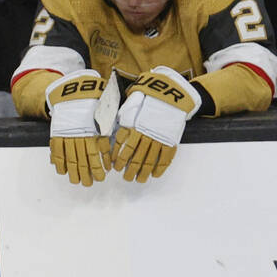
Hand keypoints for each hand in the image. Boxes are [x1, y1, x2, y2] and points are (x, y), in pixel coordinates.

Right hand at [45, 69, 110, 185]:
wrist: (74, 94)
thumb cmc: (92, 108)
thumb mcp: (104, 122)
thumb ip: (106, 141)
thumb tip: (109, 160)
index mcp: (91, 132)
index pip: (94, 155)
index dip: (97, 168)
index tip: (101, 178)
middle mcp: (78, 135)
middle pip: (81, 159)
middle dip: (85, 173)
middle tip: (88, 184)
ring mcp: (65, 135)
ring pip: (68, 157)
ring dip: (72, 171)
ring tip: (76, 181)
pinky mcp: (56, 134)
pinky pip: (56, 150)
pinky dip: (58, 161)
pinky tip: (61, 171)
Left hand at [112, 65, 200, 182]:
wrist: (169, 96)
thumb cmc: (145, 103)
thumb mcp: (128, 111)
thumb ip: (119, 124)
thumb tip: (106, 135)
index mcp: (134, 128)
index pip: (124, 150)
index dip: (120, 161)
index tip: (116, 168)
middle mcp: (146, 135)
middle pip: (136, 159)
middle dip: (130, 171)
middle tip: (127, 178)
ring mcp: (159, 138)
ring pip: (150, 161)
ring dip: (144, 172)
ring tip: (139, 180)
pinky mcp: (171, 140)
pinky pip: (166, 157)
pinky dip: (160, 168)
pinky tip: (155, 175)